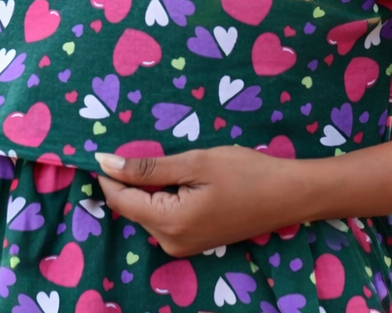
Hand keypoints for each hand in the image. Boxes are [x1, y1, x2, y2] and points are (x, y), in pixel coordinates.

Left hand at [94, 147, 305, 256]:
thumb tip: (106, 163)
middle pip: (132, 207)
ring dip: (148, 186)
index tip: (102, 146)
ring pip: (147, 211)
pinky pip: (163, 217)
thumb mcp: (195, 162)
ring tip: (169, 160)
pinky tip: (179, 177)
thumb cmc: (246, 173)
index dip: (108, 173)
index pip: (120, 200)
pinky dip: (163, 196)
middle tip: (143, 146)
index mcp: (169, 223)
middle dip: (129, 178)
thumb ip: (148, 167)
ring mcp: (182, 246)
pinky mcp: (192, 242)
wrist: (289, 195)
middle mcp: (170, 242)